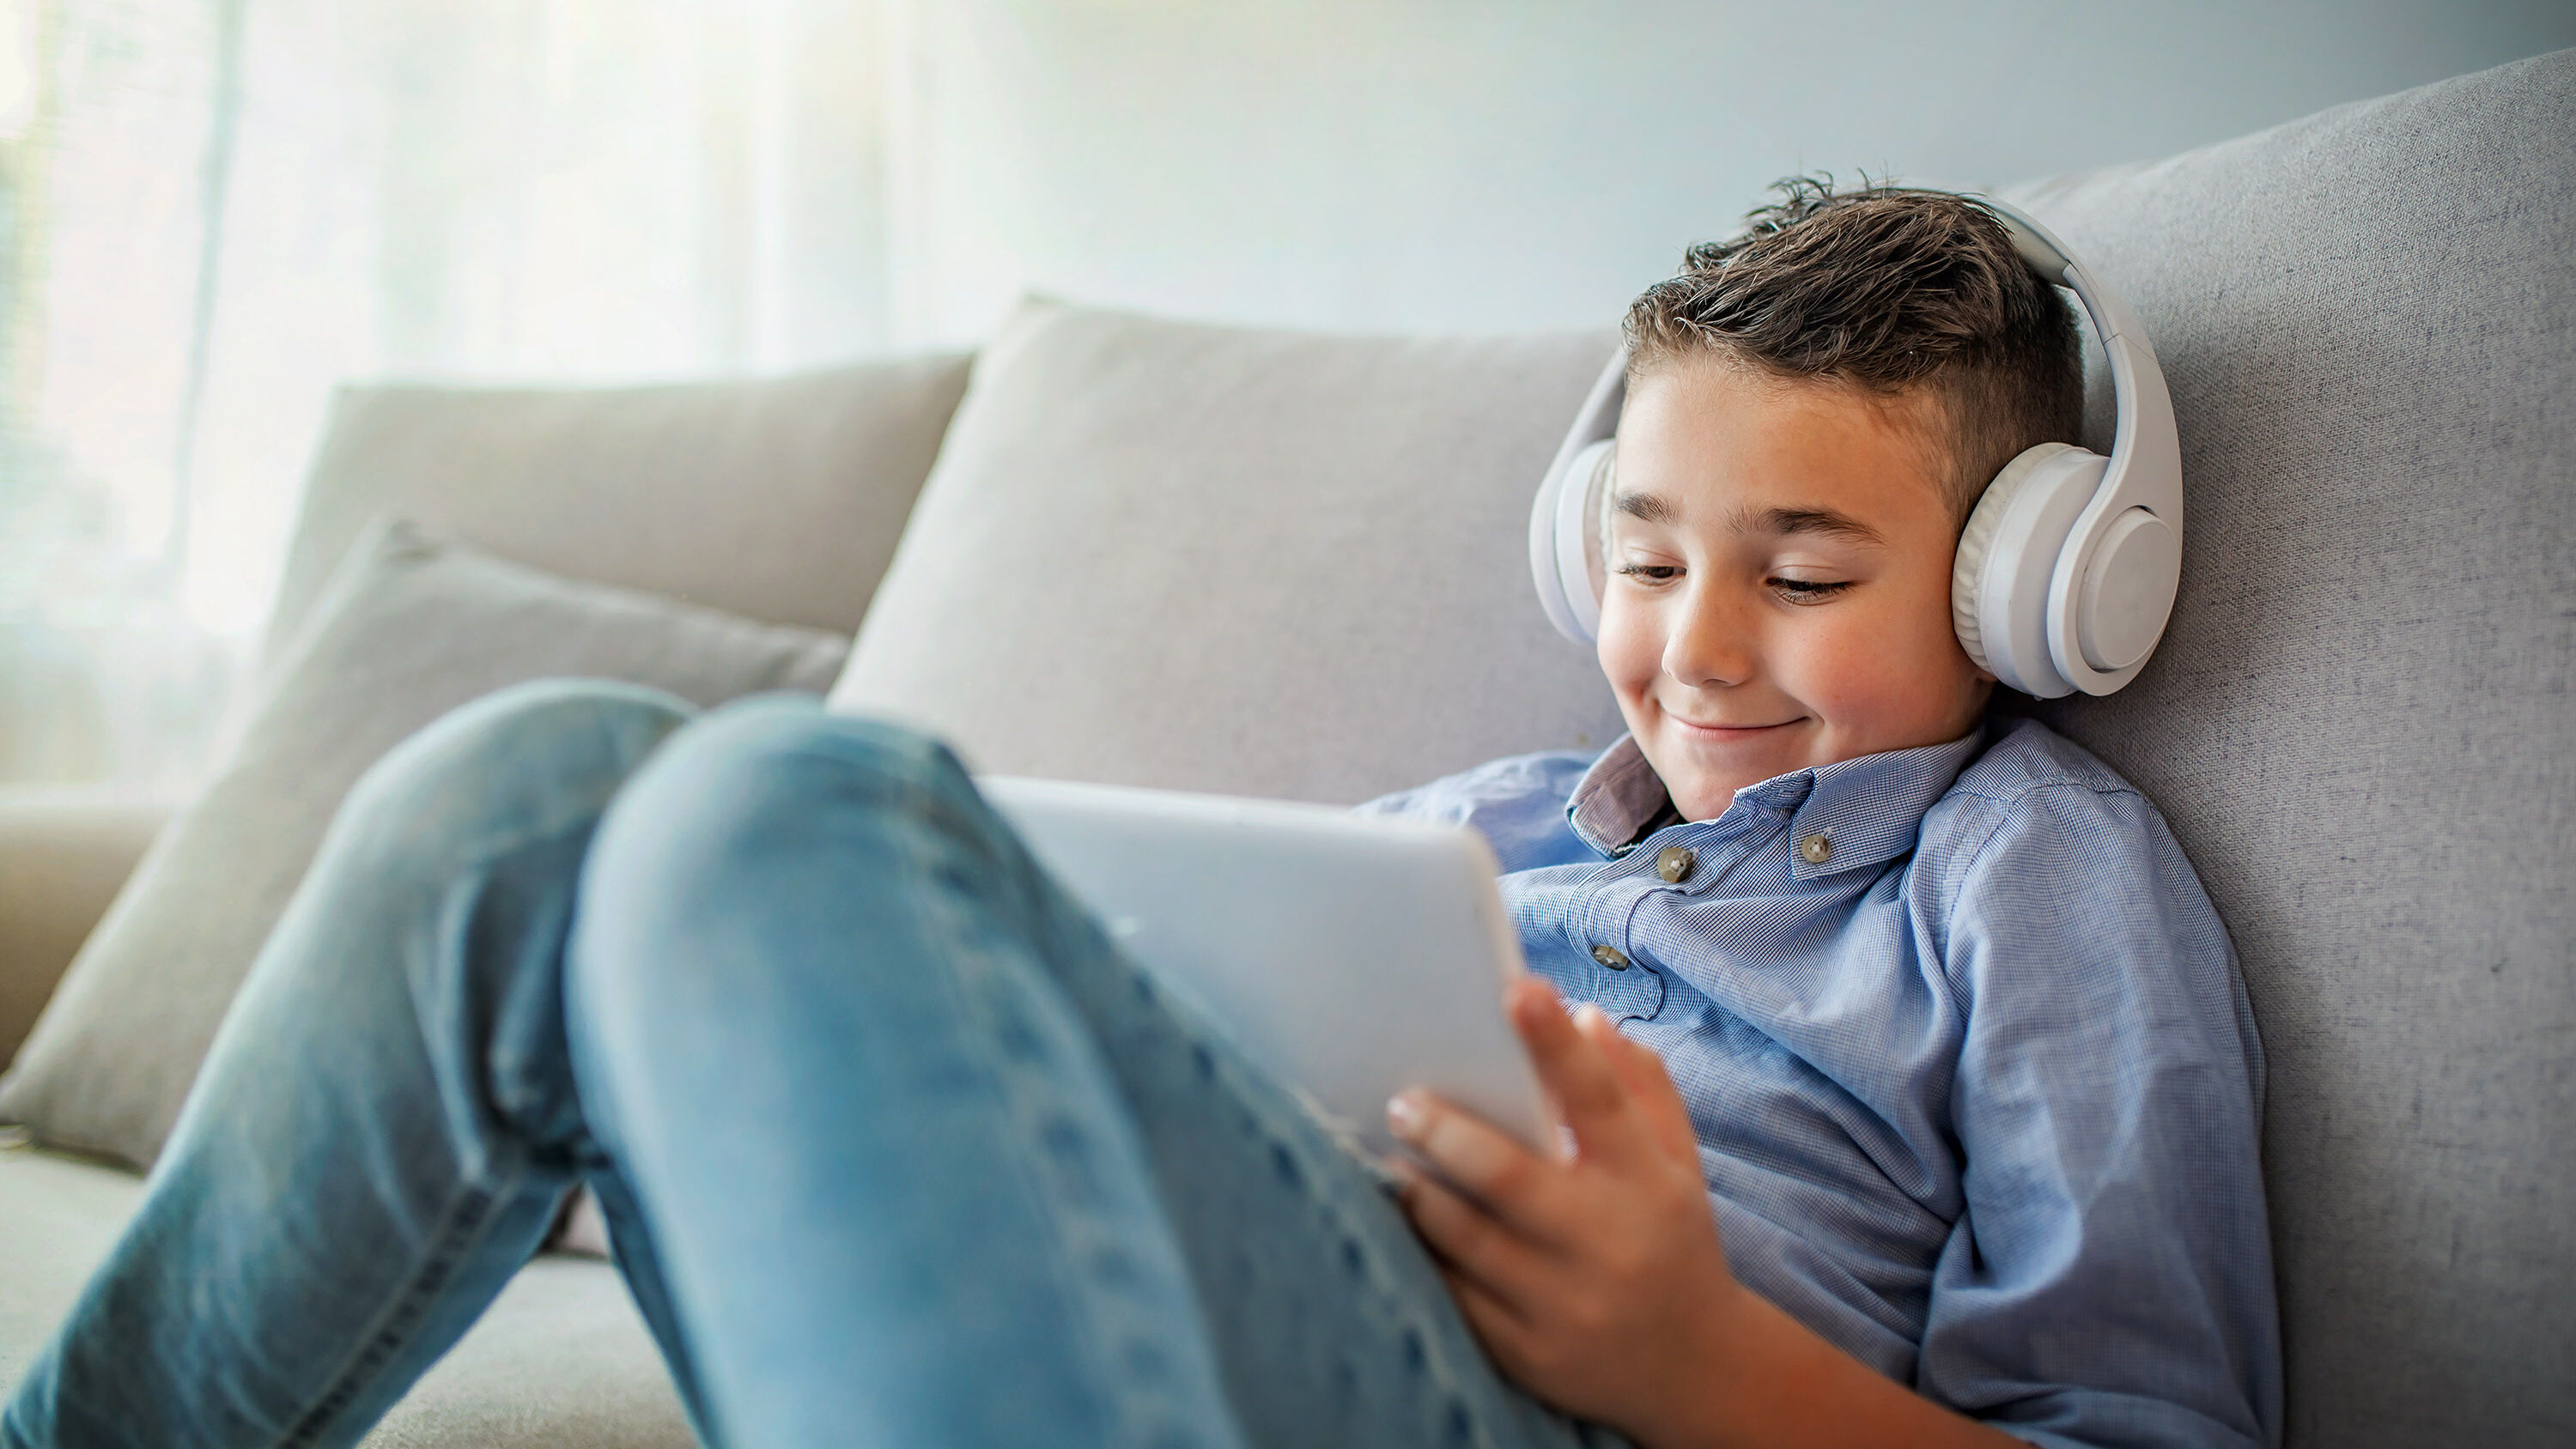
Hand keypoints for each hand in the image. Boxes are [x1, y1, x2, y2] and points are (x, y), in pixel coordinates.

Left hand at [1385, 975, 1741, 1443]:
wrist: (1694, 1370)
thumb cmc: (1670, 1240)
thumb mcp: (1676, 1163)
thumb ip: (1639, 1087)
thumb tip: (1583, 1015)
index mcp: (1648, 1183)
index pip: (1601, 1100)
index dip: (1556, 1044)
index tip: (1517, 989)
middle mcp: (1607, 1243)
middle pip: (1508, 1176)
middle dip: (1445, 1132)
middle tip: (1403, 1100)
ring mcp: (1565, 1305)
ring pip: (1468, 1240)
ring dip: (1418, 1193)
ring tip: (1389, 1156)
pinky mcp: (1529, 1355)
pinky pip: (1456, 1298)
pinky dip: (1422, 1255)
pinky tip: (1397, 1222)